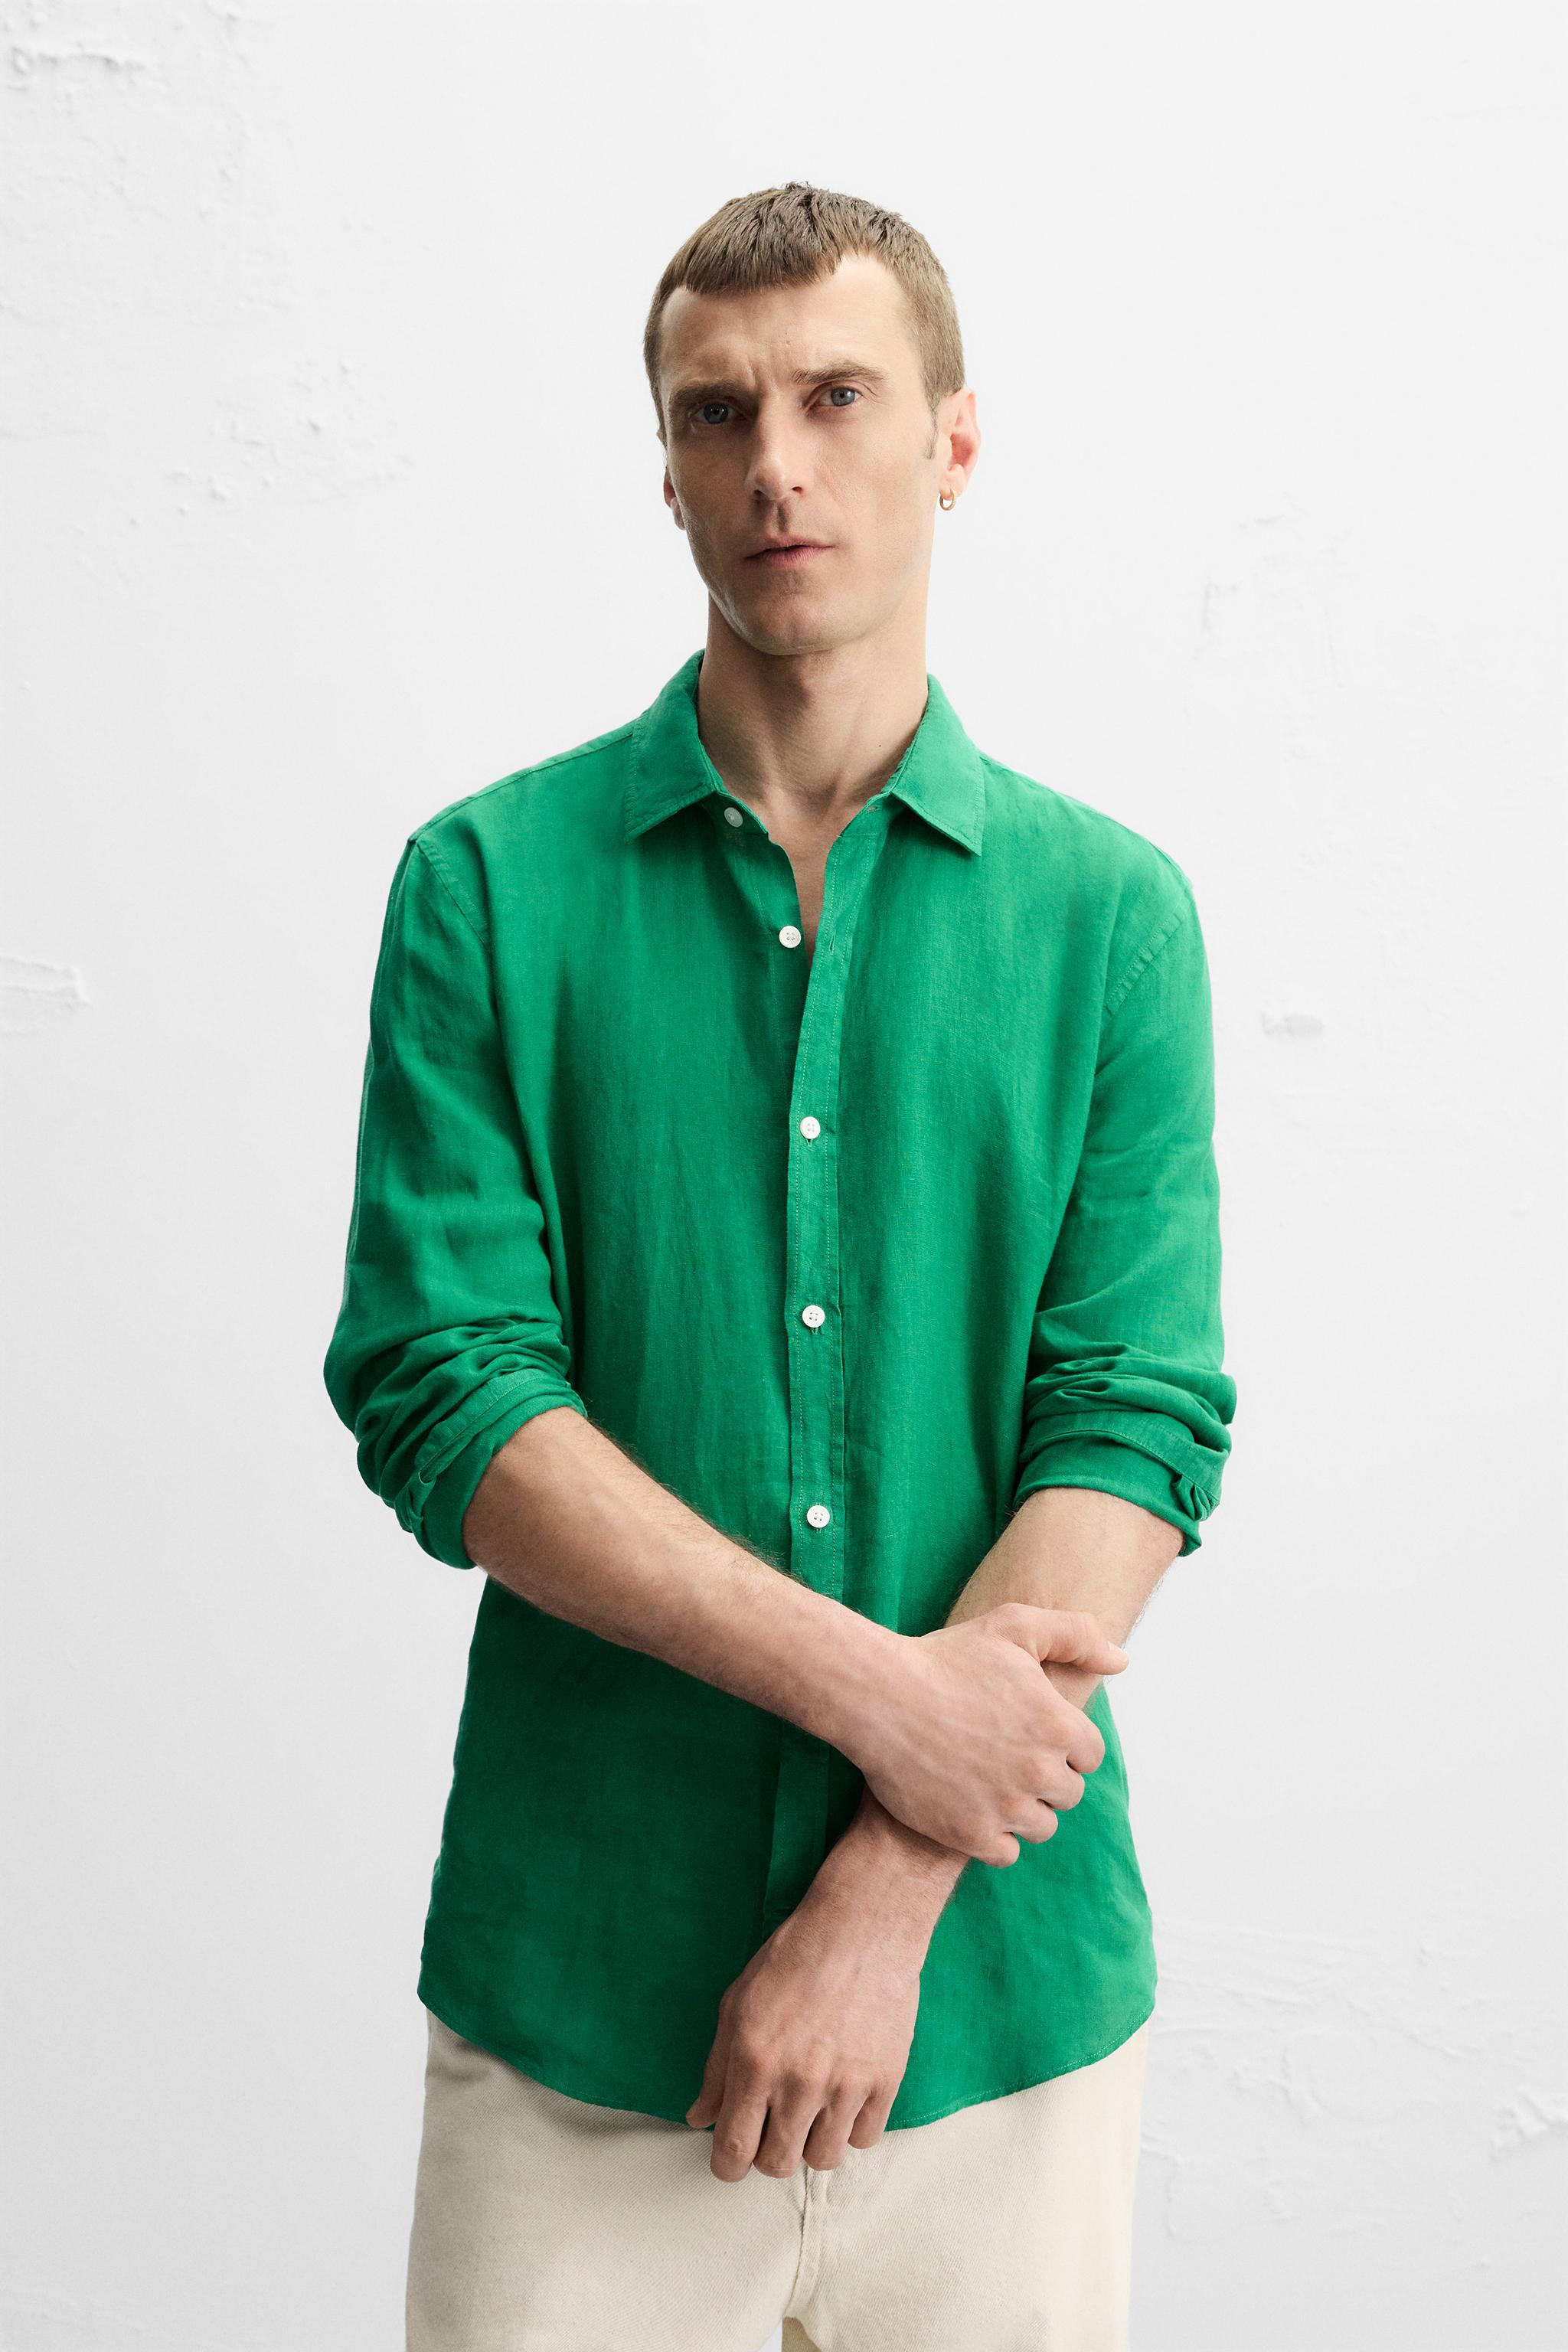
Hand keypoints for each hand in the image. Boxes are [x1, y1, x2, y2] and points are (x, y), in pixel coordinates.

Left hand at [684, 1887, 923, 2182]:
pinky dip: (851, 2127)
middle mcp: (798, 2082)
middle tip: (773, 2124)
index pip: (733, 2150)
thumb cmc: (793, 1957)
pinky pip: (864, 2139)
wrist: (862, 1927)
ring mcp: (846, 2085)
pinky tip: (844, 2096)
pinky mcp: (885, 2081)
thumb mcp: (738, 2003)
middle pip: (777, 2164)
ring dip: (811, 2143)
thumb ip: (717, 2068)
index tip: (732, 2156)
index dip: (727, 2165)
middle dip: (768, 2153)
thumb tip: (699, 2118)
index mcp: (754, 2062)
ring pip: (822, 2159)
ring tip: (811, 2108)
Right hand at [844, 1604, 1127, 1865]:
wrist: (878, 1697)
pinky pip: (1006, 1852)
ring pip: (1041, 1826)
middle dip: (1045, 1776)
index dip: (1062, 1743)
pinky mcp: (973, 1836)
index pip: (1090, 1755)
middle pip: (1068, 1793)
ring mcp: (1007, 1808)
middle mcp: (1040, 1772)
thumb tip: (1122, 1661)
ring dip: (1023, 1809)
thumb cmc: (945, 1657)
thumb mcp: (1013, 1626)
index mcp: (1059, 1726)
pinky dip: (994, 1836)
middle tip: (1005, 1754)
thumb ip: (1076, 1637)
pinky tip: (971, 1805)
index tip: (1029, 1731)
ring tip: (987, 1780)